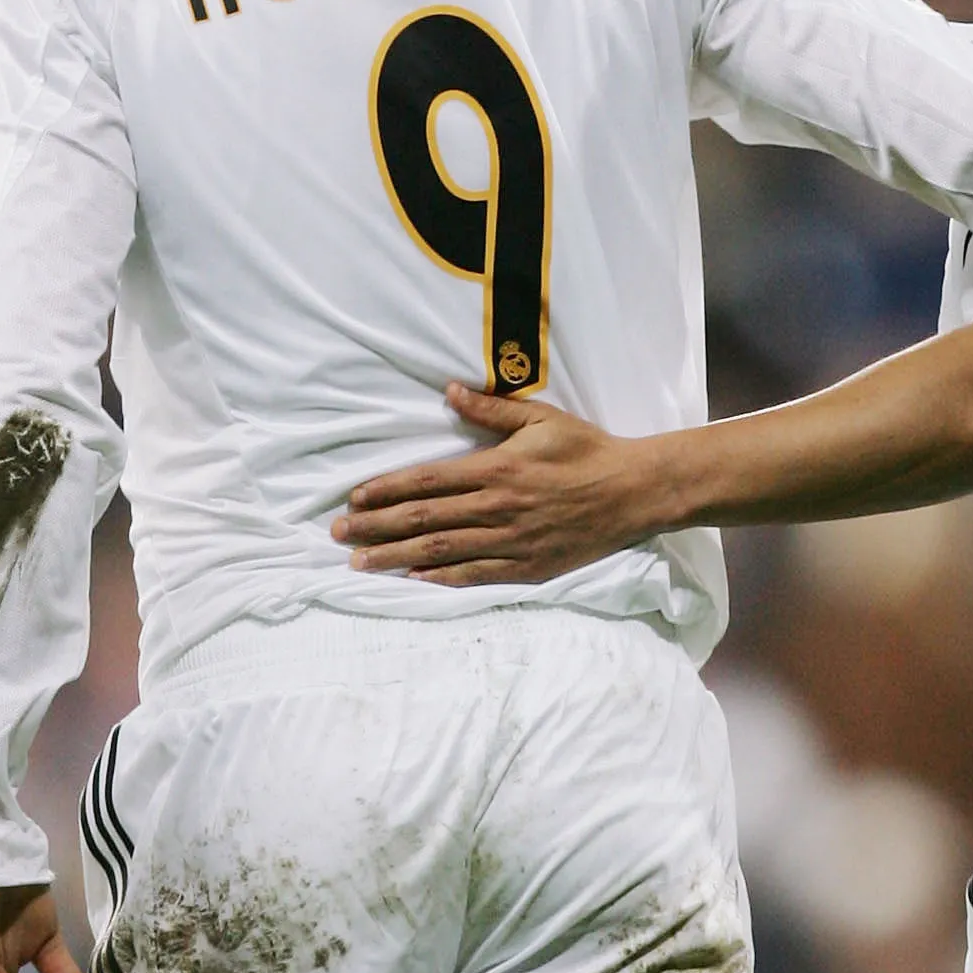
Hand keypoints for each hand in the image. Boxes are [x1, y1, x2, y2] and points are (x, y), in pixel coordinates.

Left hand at [333, 389, 667, 584]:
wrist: (633, 493)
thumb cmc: (587, 451)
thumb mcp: (541, 419)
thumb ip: (491, 410)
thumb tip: (448, 392)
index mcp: (497, 469)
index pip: (428, 481)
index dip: (386, 490)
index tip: (354, 498)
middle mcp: (497, 508)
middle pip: (424, 519)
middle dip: (376, 527)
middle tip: (339, 534)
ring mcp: (511, 541)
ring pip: (441, 550)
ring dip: (396, 557)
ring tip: (360, 562)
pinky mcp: (527, 567)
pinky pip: (475, 575)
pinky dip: (440, 579)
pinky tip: (411, 580)